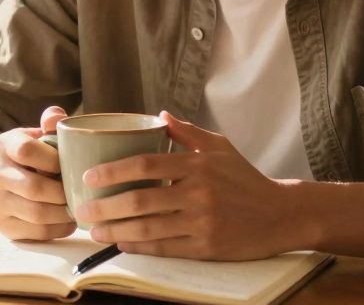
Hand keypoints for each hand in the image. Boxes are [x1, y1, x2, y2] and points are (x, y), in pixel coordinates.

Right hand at [0, 105, 74, 240]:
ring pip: (37, 213)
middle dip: (63, 191)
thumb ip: (51, 122)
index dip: (53, 159)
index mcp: (4, 144)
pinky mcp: (4, 226)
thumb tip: (56, 116)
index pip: (26, 150)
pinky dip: (59, 228)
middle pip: (34, 187)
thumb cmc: (32, 156)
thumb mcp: (38, 135)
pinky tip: (69, 220)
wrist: (2, 183)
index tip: (67, 164)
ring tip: (78, 206)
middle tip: (80, 190)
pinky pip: (37, 232)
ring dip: (64, 212)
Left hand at [74, 111, 295, 259]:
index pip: (145, 164)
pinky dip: (139, 246)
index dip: (113, 171)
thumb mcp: (220, 147)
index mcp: (197, 164)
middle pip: (139, 200)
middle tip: (82, 207)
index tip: (89, 177)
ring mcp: (201, 222)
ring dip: (115, 230)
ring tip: (95, 229)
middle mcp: (197, 192)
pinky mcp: (205, 247)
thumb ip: (188, 132)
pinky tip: (122, 243)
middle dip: (104, 206)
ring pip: (147, 227)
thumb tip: (159, 116)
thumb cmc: (246, 178)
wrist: (280, 215)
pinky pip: (164, 247)